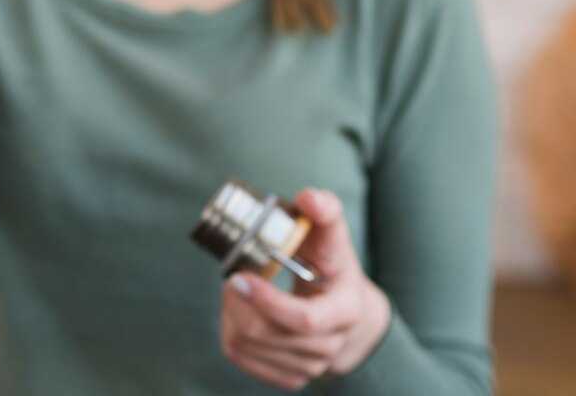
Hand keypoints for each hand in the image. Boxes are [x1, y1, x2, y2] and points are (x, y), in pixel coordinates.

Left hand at [219, 188, 390, 390]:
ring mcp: (309, 367)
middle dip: (239, 304)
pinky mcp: (288, 376)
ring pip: (248, 346)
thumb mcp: (333, 237)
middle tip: (231, 276)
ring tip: (237, 289)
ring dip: (231, 314)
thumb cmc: (333, 267)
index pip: (304, 320)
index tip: (239, 277)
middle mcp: (329, 347)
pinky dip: (230, 331)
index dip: (268, 302)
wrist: (345, 311)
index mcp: (344, 312)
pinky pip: (241, 358)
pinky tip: (239, 311)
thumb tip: (308, 198)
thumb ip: (324, 212)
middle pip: (268, 334)